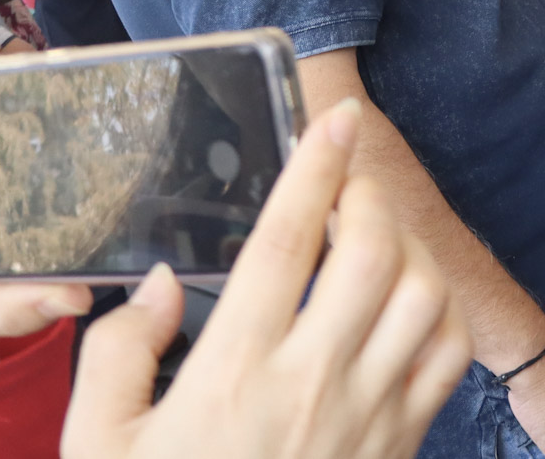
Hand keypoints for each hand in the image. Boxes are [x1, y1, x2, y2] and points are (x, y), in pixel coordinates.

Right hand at [62, 100, 471, 458]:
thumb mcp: (95, 444)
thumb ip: (117, 353)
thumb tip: (162, 283)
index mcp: (232, 375)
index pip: (285, 243)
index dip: (316, 169)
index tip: (336, 119)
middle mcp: (312, 386)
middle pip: (372, 255)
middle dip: (368, 198)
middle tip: (346, 184)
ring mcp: (368, 416)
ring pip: (424, 297)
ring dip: (408, 249)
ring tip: (374, 237)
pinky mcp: (402, 444)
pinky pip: (450, 356)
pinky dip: (441, 309)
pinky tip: (409, 299)